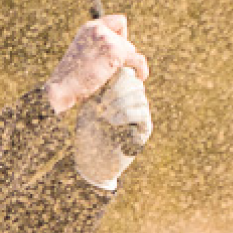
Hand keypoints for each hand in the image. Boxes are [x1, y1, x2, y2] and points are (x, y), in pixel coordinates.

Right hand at [45, 14, 147, 115]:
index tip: (115, 51)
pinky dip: (141, 69)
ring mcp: (106, 39)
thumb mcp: (82, 54)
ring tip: (122, 76)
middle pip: (125, 39)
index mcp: (89, 27)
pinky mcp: (113, 52)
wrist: (62, 87)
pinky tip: (140, 77)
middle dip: (122, 54)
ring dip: (128, 63)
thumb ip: (97, 48)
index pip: (119, 22)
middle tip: (111, 70)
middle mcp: (98, 29)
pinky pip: (137, 59)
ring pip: (130, 50)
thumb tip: (121, 56)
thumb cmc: (71, 78)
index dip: (121, 36)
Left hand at [75, 69, 151, 188]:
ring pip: (139, 97)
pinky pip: (141, 113)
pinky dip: (125, 114)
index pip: (127, 75)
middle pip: (135, 84)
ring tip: (103, 114)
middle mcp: (133, 103)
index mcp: (121, 95)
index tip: (99, 90)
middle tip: (101, 103)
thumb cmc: (87, 134)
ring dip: (119, 103)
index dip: (116, 78)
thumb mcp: (91, 106)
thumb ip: (102, 88)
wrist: (92, 163)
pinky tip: (110, 122)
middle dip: (117, 90)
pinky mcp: (144, 130)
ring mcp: (141, 116)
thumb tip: (114, 68)